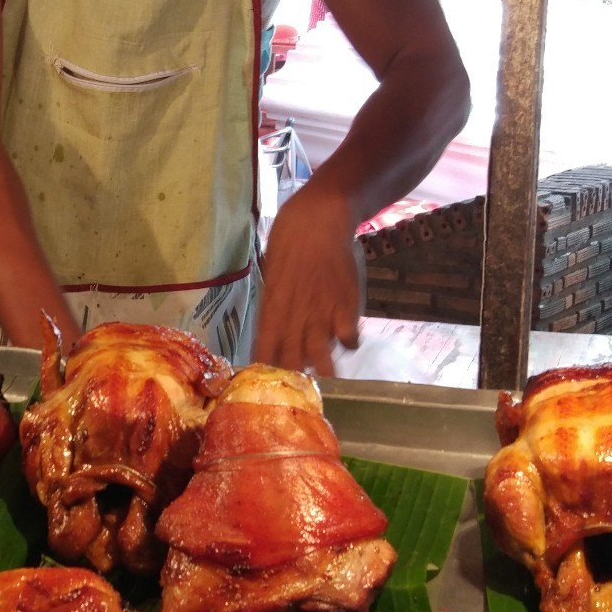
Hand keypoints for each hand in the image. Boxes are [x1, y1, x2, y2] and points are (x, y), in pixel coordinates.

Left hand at [254, 184, 364, 373]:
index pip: (263, 347)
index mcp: (271, 306)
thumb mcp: (271, 272)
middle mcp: (295, 314)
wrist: (319, 218)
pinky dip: (349, 342)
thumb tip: (275, 325)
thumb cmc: (289, 239)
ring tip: (326, 384)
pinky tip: (349, 342)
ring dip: (322, 371)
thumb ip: (275, 302)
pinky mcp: (345, 304)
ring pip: (319, 354)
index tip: (262, 385)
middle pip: (291, 357)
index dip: (263, 368)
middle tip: (295, 393)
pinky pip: (347, 336)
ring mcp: (321, 311)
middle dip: (291, 378)